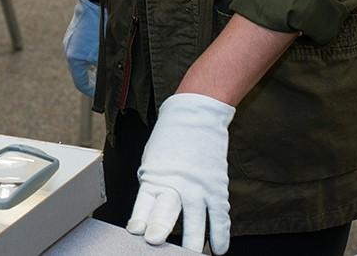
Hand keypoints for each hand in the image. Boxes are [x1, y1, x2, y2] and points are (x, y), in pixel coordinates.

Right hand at [62, 0, 103, 97]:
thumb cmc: (102, 24)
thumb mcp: (107, 52)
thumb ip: (107, 70)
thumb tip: (111, 83)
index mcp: (74, 57)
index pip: (81, 83)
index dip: (92, 92)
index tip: (102, 97)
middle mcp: (70, 48)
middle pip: (82, 70)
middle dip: (95, 78)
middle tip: (108, 84)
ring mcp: (72, 36)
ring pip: (84, 57)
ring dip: (96, 63)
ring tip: (110, 64)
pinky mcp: (78, 27)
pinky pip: (85, 45)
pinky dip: (94, 50)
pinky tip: (107, 46)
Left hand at [128, 93, 235, 253]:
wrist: (196, 115)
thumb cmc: (170, 140)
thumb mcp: (152, 161)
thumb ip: (152, 188)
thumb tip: (149, 216)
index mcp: (154, 176)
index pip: (144, 203)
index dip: (140, 219)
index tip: (136, 232)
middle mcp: (176, 183)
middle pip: (167, 211)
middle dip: (161, 227)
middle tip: (156, 242)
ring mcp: (198, 186)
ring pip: (196, 220)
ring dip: (193, 241)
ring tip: (190, 255)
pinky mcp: (217, 187)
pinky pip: (220, 215)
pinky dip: (220, 234)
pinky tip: (219, 249)